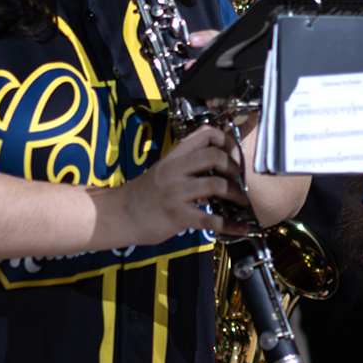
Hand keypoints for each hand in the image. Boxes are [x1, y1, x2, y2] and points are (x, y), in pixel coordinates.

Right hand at [103, 124, 247, 245]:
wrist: (120, 215)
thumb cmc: (145, 194)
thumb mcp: (163, 168)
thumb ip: (187, 162)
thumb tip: (218, 160)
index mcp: (173, 156)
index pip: (205, 134)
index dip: (227, 141)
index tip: (234, 153)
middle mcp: (175, 170)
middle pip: (214, 156)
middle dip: (234, 167)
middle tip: (239, 178)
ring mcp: (176, 193)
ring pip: (217, 186)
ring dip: (236, 194)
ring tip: (240, 201)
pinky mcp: (178, 216)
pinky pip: (211, 220)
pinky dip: (231, 225)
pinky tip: (242, 228)